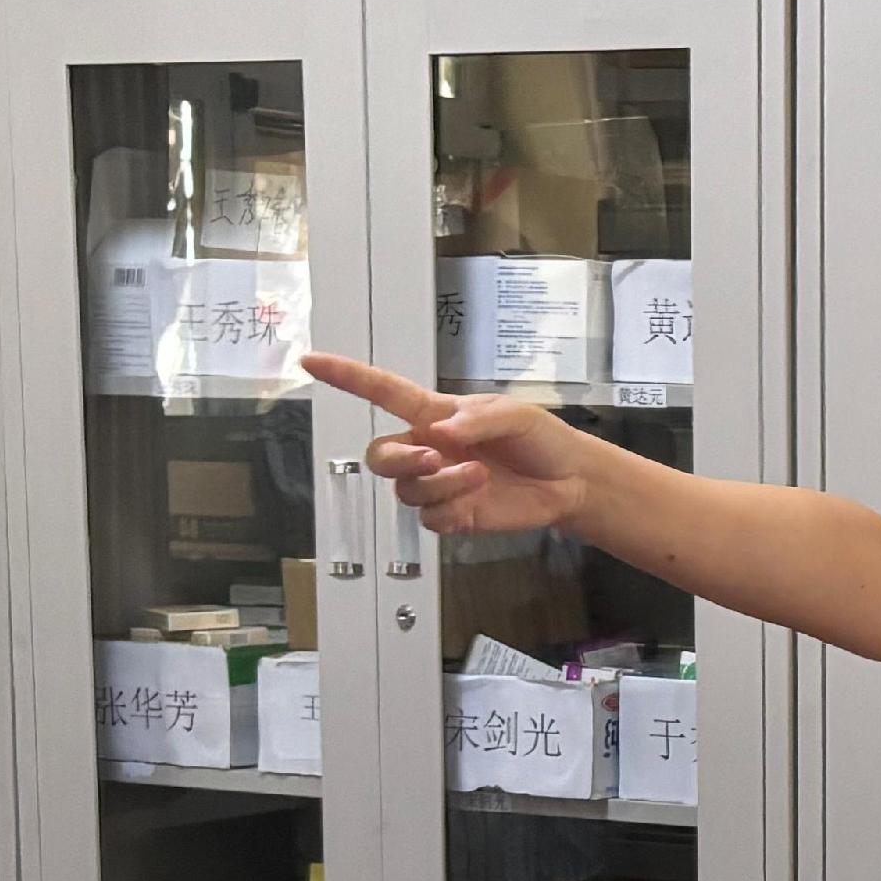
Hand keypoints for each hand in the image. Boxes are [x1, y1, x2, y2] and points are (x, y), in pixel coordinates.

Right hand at [304, 353, 610, 539]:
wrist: (570, 481)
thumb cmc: (541, 439)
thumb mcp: (515, 415)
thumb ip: (478, 419)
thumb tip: (442, 431)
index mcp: (436, 414)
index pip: (382, 392)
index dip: (347, 377)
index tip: (311, 361)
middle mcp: (429, 448)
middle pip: (380, 456)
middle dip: (398, 460)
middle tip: (432, 459)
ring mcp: (439, 483)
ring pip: (406, 490)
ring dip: (439, 485)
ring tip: (479, 476)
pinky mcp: (454, 514)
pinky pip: (429, 518)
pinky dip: (449, 511)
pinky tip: (475, 501)